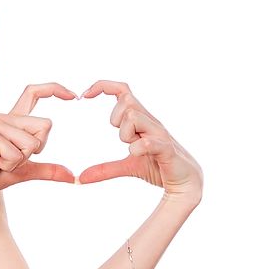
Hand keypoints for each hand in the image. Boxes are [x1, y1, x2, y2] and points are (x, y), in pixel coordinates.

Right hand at [0, 83, 77, 197]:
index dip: (54, 89)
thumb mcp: (24, 171)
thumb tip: (72, 176)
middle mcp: (5, 117)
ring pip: (33, 143)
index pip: (34, 93)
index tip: (73, 96)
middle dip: (37, 149)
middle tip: (12, 158)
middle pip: (46, 125)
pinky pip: (18, 154)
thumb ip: (47, 170)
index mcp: (13, 121)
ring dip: (20, 161)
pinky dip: (10, 166)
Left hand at [77, 80, 202, 202]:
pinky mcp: (167, 150)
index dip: (103, 86)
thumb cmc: (159, 165)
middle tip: (122, 139)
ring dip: (125, 133)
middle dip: (116, 118)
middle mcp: (151, 122)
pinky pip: (149, 142)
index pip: (123, 90)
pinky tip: (136, 154)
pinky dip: (138, 148)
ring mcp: (160, 134)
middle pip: (127, 101)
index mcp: (141, 120)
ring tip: (132, 148)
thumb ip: (106, 169)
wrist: (187, 182)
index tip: (84, 95)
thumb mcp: (129, 166)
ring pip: (134, 117)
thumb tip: (82, 178)